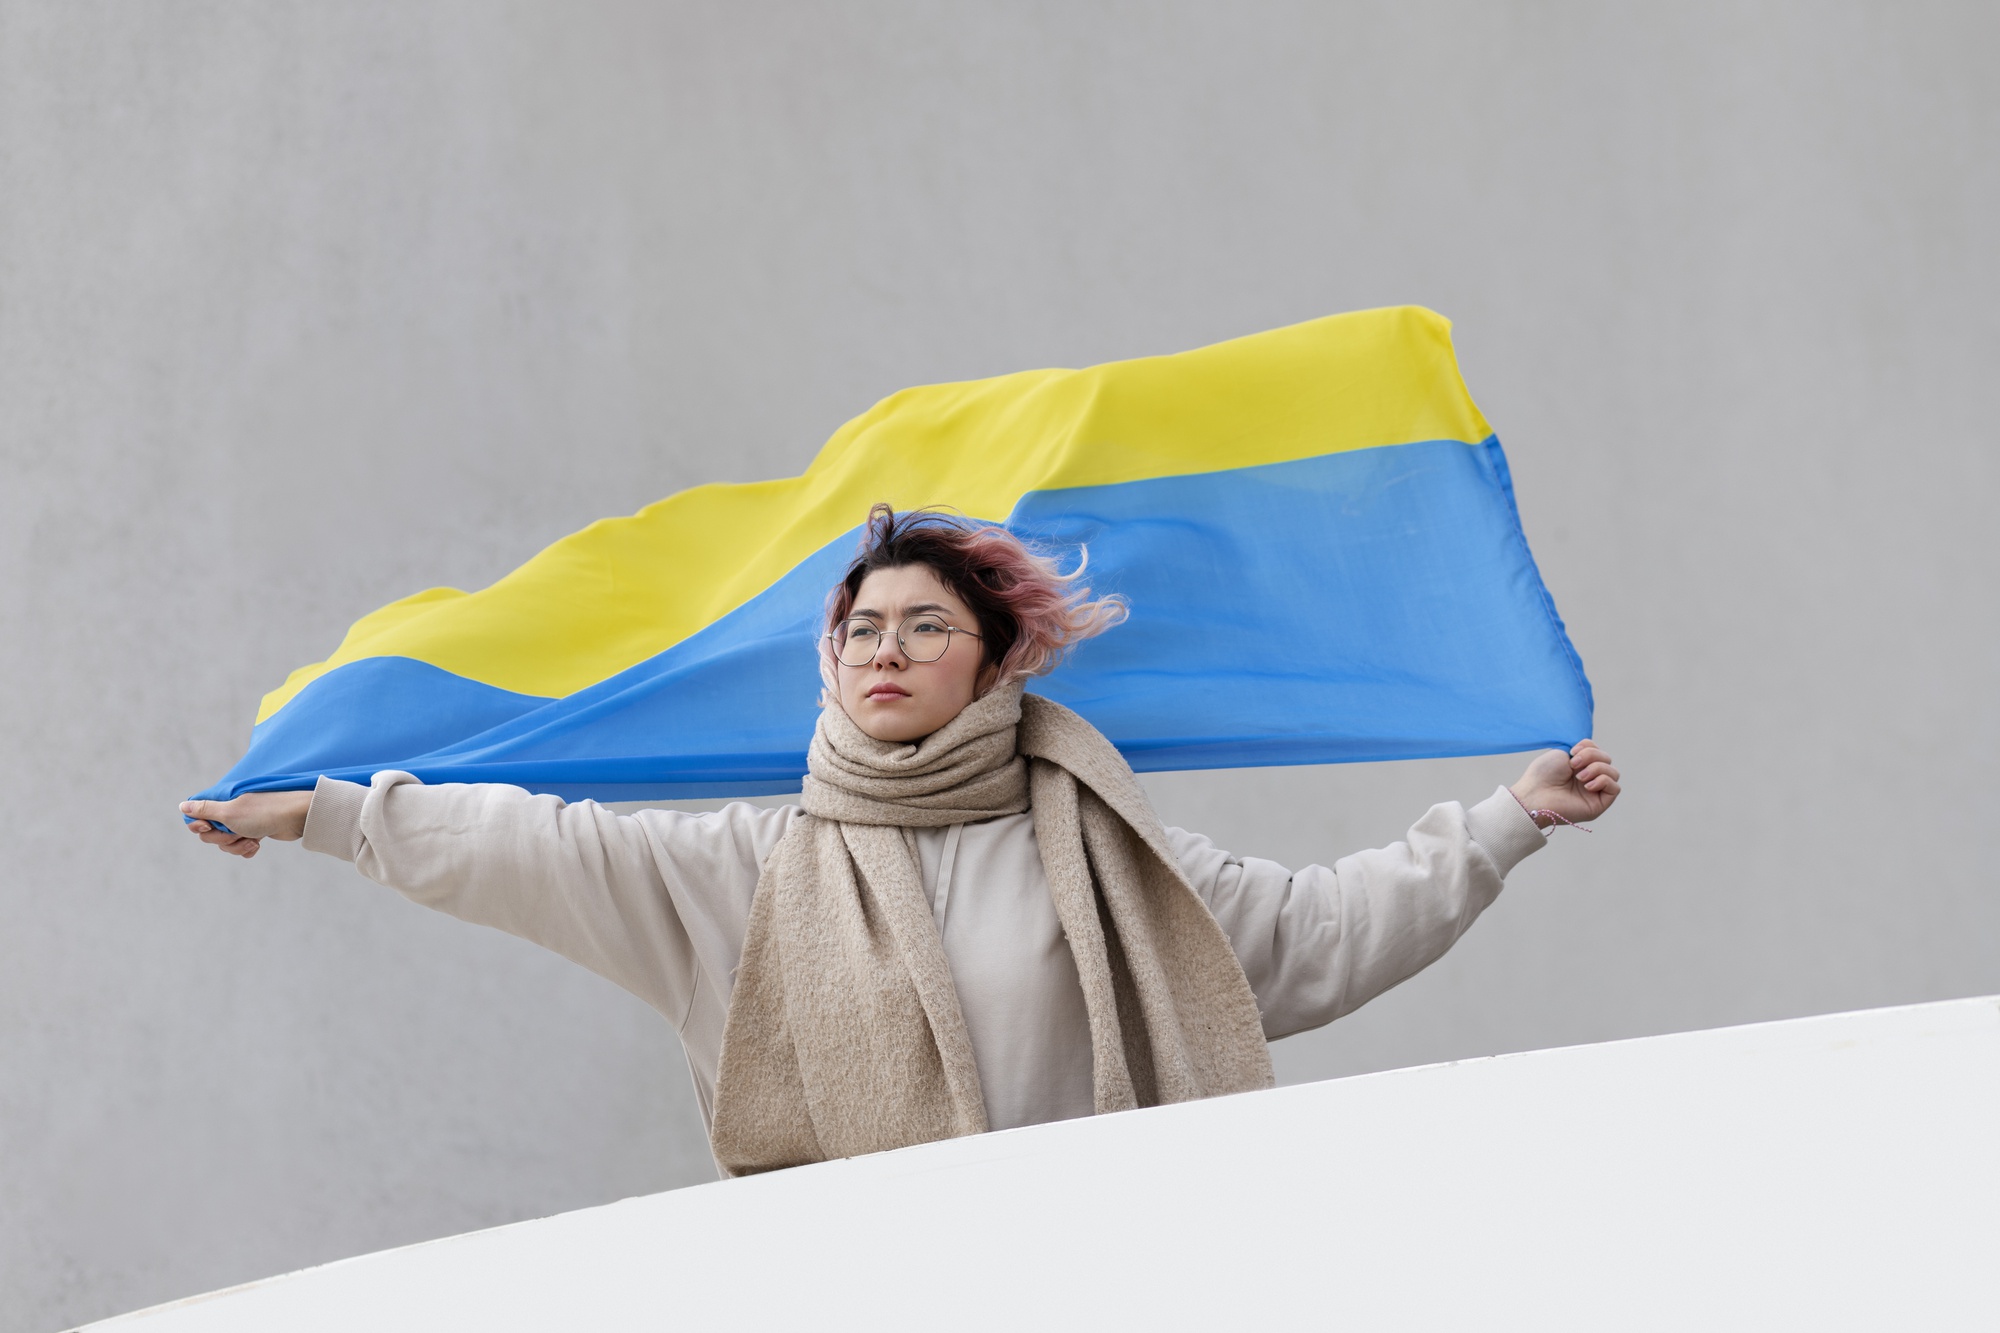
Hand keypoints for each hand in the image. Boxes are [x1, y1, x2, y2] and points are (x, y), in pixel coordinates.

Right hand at [179, 790, 312, 858]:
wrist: (297, 818)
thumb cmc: (264, 812)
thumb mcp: (230, 812)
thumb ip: (205, 810)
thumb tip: (182, 805)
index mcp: (222, 802)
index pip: (197, 817)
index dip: (200, 826)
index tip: (209, 826)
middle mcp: (230, 811)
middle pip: (210, 834)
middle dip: (222, 839)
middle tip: (237, 833)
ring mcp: (243, 822)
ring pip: (226, 843)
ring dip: (237, 846)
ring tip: (252, 840)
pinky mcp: (255, 832)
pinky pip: (241, 847)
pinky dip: (247, 849)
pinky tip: (257, 845)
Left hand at [1509, 739, 1620, 828]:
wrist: (1535, 795)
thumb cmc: (1543, 775)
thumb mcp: (1562, 753)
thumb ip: (1583, 750)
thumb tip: (1596, 752)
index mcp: (1579, 765)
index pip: (1598, 751)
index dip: (1589, 747)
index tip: (1572, 751)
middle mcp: (1588, 778)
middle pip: (1607, 759)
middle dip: (1592, 756)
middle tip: (1573, 765)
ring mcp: (1594, 791)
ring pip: (1613, 773)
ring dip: (1597, 768)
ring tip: (1579, 777)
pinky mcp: (1599, 805)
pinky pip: (1615, 788)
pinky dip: (1603, 781)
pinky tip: (1587, 785)